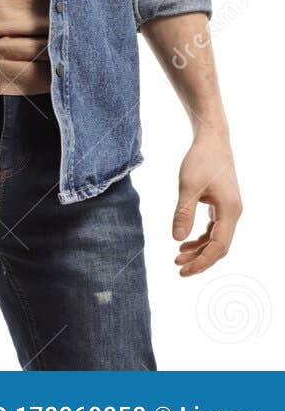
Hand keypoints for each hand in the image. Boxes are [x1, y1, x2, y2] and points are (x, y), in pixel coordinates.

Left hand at [172, 129, 240, 276]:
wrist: (211, 141)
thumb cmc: (201, 160)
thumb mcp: (188, 187)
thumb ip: (183, 213)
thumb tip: (177, 239)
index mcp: (230, 211)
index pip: (218, 246)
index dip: (202, 261)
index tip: (183, 269)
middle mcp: (233, 213)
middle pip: (219, 246)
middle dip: (200, 259)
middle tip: (178, 268)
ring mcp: (229, 209)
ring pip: (216, 238)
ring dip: (199, 249)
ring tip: (178, 257)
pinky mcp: (221, 204)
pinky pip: (213, 228)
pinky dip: (200, 238)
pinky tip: (184, 242)